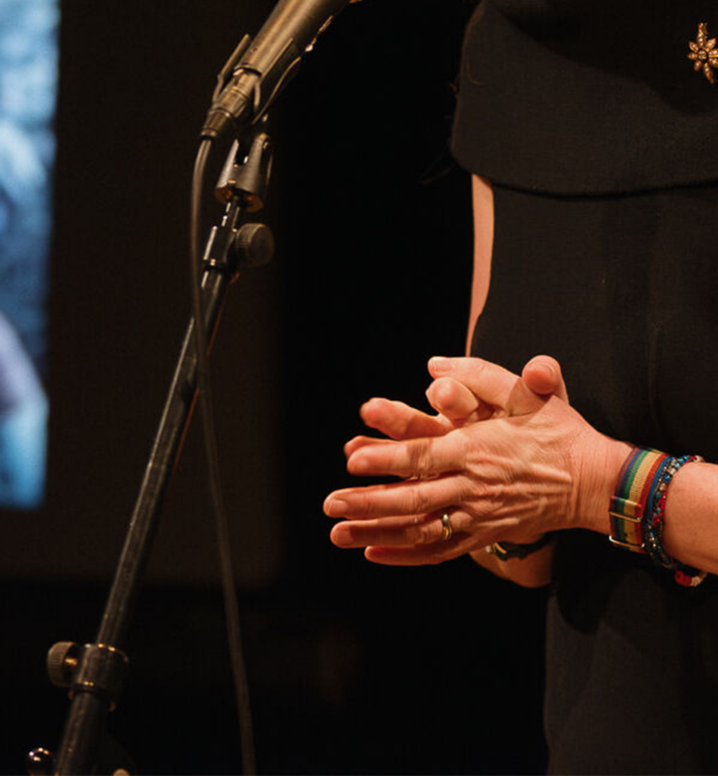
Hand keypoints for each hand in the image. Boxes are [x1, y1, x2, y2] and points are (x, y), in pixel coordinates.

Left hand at [324, 355, 624, 564]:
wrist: (593, 481)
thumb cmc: (558, 431)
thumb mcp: (526, 393)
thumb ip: (480, 375)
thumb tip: (434, 366)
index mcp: (478, 448)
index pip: (424, 454)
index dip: (388, 459)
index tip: (353, 459)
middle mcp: (474, 486)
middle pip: (414, 498)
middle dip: (368, 501)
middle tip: (330, 502)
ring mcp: (479, 515)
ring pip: (421, 529)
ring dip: (377, 532)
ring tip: (338, 534)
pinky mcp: (485, 534)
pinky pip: (440, 550)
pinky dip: (406, 555)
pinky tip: (374, 554)